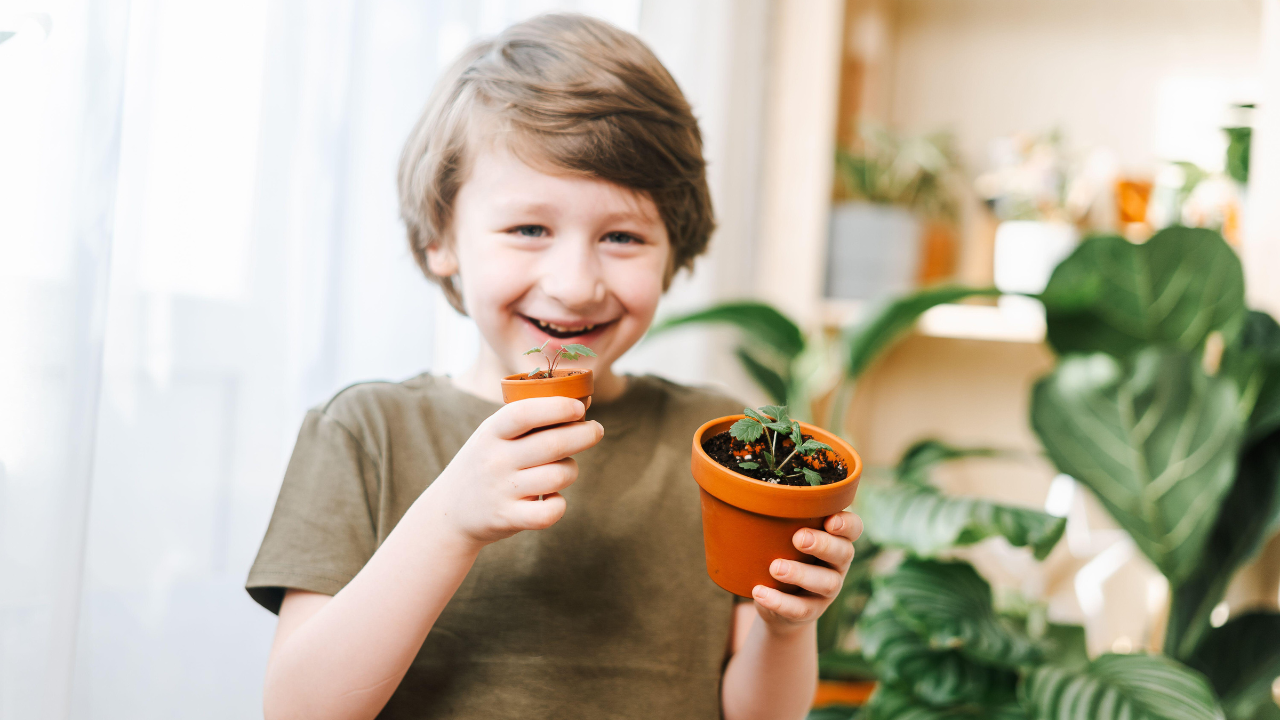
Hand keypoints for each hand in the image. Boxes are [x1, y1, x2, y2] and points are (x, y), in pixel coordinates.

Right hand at [424, 396, 603, 547]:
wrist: (450, 511)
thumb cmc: (486, 463)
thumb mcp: (493, 435)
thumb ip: (528, 420)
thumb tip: (580, 403)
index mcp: (491, 432)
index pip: (524, 413)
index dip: (557, 407)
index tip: (580, 408)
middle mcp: (496, 460)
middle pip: (552, 444)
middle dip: (584, 434)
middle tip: (596, 431)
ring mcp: (502, 490)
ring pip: (558, 476)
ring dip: (571, 470)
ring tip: (564, 468)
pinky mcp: (508, 518)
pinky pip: (550, 512)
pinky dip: (559, 505)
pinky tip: (552, 498)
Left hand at [750, 511, 863, 632]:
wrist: (781, 605)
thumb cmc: (784, 556)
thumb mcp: (786, 537)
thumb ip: (781, 519)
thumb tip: (749, 492)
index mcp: (836, 539)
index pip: (854, 528)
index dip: (847, 524)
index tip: (830, 520)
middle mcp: (838, 564)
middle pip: (843, 553)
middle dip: (823, 544)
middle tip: (799, 538)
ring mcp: (828, 590)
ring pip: (827, 583)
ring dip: (801, 573)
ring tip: (775, 567)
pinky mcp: (812, 611)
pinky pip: (801, 609)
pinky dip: (779, 602)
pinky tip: (759, 592)